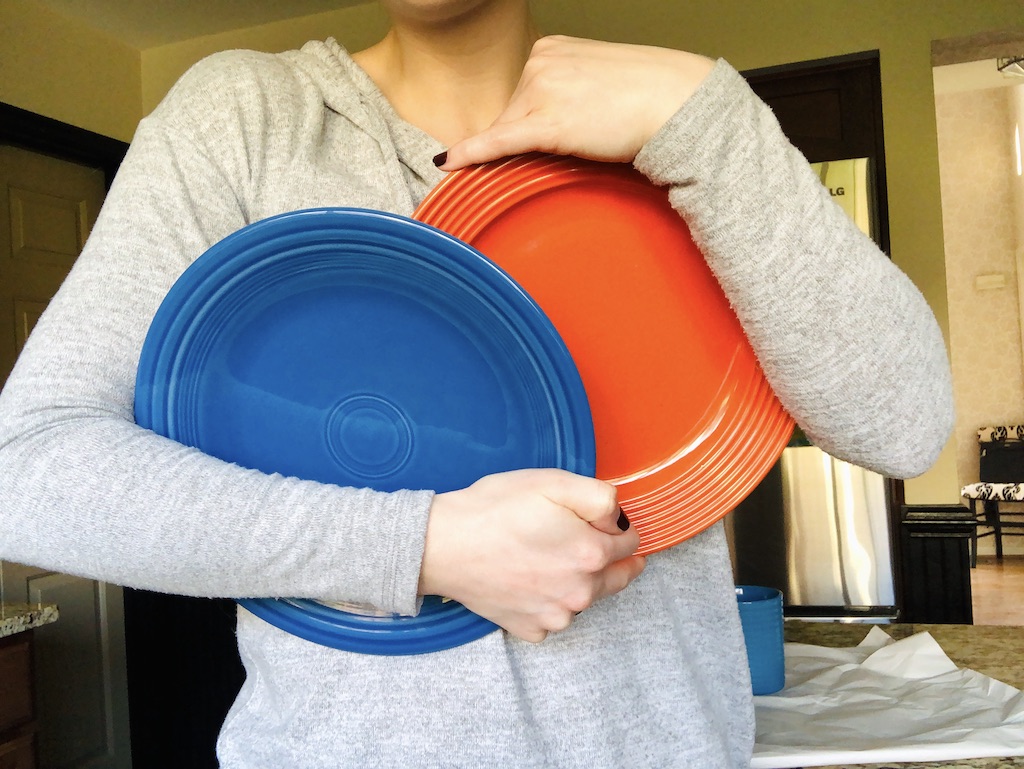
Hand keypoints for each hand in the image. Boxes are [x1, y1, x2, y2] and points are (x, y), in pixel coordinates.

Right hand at [420, 468, 645, 641]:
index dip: (617, 526)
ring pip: (584, 598)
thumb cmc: (496, 508)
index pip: (630, 543)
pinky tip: (528, 581)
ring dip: (578, 582)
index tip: (598, 520)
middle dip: (607, 558)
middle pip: (615, 577)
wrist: (443, 544)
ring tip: (546, 558)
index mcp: (593, 554)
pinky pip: (553, 618)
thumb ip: (603, 498)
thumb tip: (619, 520)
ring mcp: (554, 617)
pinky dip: (547, 602)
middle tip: (578, 539)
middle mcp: (580, 593)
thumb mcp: (555, 482)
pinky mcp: (529, 629)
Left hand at [437, 35, 714, 169]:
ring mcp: (541, 91)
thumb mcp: (598, 83)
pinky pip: (499, 142)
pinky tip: (450, 163)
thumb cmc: (650, 99)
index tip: (535, 133)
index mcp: (552, 49)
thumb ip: (566, 94)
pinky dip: (472, 154)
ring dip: (533, 149)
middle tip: (584, 135)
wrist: (677, 103)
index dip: (531, 120)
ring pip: (510, 131)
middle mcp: (540, 62)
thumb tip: (551, 122)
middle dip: (534, 135)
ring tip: (587, 138)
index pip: (522, 93)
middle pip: (513, 113)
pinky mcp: (546, 123)